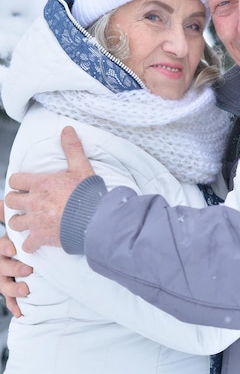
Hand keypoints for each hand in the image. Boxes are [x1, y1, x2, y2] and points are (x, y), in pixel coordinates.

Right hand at [0, 203, 30, 317]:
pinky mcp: (8, 288)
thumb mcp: (11, 224)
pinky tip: (21, 313)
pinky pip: (8, 300)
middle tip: (28, 270)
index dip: (4, 247)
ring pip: (3, 284)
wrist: (10, 251)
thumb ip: (6, 212)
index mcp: (1, 247)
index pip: (0, 247)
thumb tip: (8, 195)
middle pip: (1, 267)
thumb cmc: (14, 236)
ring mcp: (2, 276)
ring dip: (13, 289)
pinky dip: (13, 306)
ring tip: (26, 290)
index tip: (13, 248)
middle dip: (13, 269)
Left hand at [5, 126, 93, 252]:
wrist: (94, 218)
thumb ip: (72, 148)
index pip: (15, 181)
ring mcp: (35, 221)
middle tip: (26, 203)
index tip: (25, 186)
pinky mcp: (41, 237)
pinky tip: (35, 243)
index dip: (18, 183)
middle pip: (11, 202)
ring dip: (20, 222)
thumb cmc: (87, 193)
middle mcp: (33, 202)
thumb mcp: (81, 167)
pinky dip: (30, 244)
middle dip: (15, 202)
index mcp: (40, 184)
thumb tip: (67, 129)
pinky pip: (27, 244)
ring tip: (28, 222)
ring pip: (14, 223)